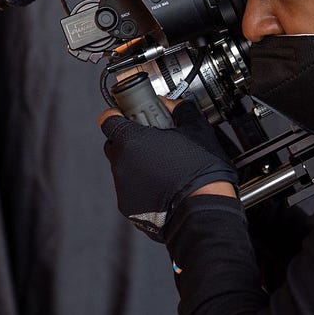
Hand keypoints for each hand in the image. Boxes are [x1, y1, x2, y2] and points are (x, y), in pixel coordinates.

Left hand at [99, 102, 238, 242]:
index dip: (117, 115)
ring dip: (137, 164)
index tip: (126, 116)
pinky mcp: (128, 206)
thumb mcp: (195, 129)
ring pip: (122, 167)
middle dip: (129, 140)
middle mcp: (121, 164)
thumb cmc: (200, 172)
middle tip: (151, 141)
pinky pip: (130, 188)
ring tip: (163, 167)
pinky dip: (142, 185)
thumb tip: (171, 104)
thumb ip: (178, 109)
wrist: (204, 210)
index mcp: (132, 141)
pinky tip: (163, 185)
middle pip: (114, 144)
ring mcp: (123, 187)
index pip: (108, 119)